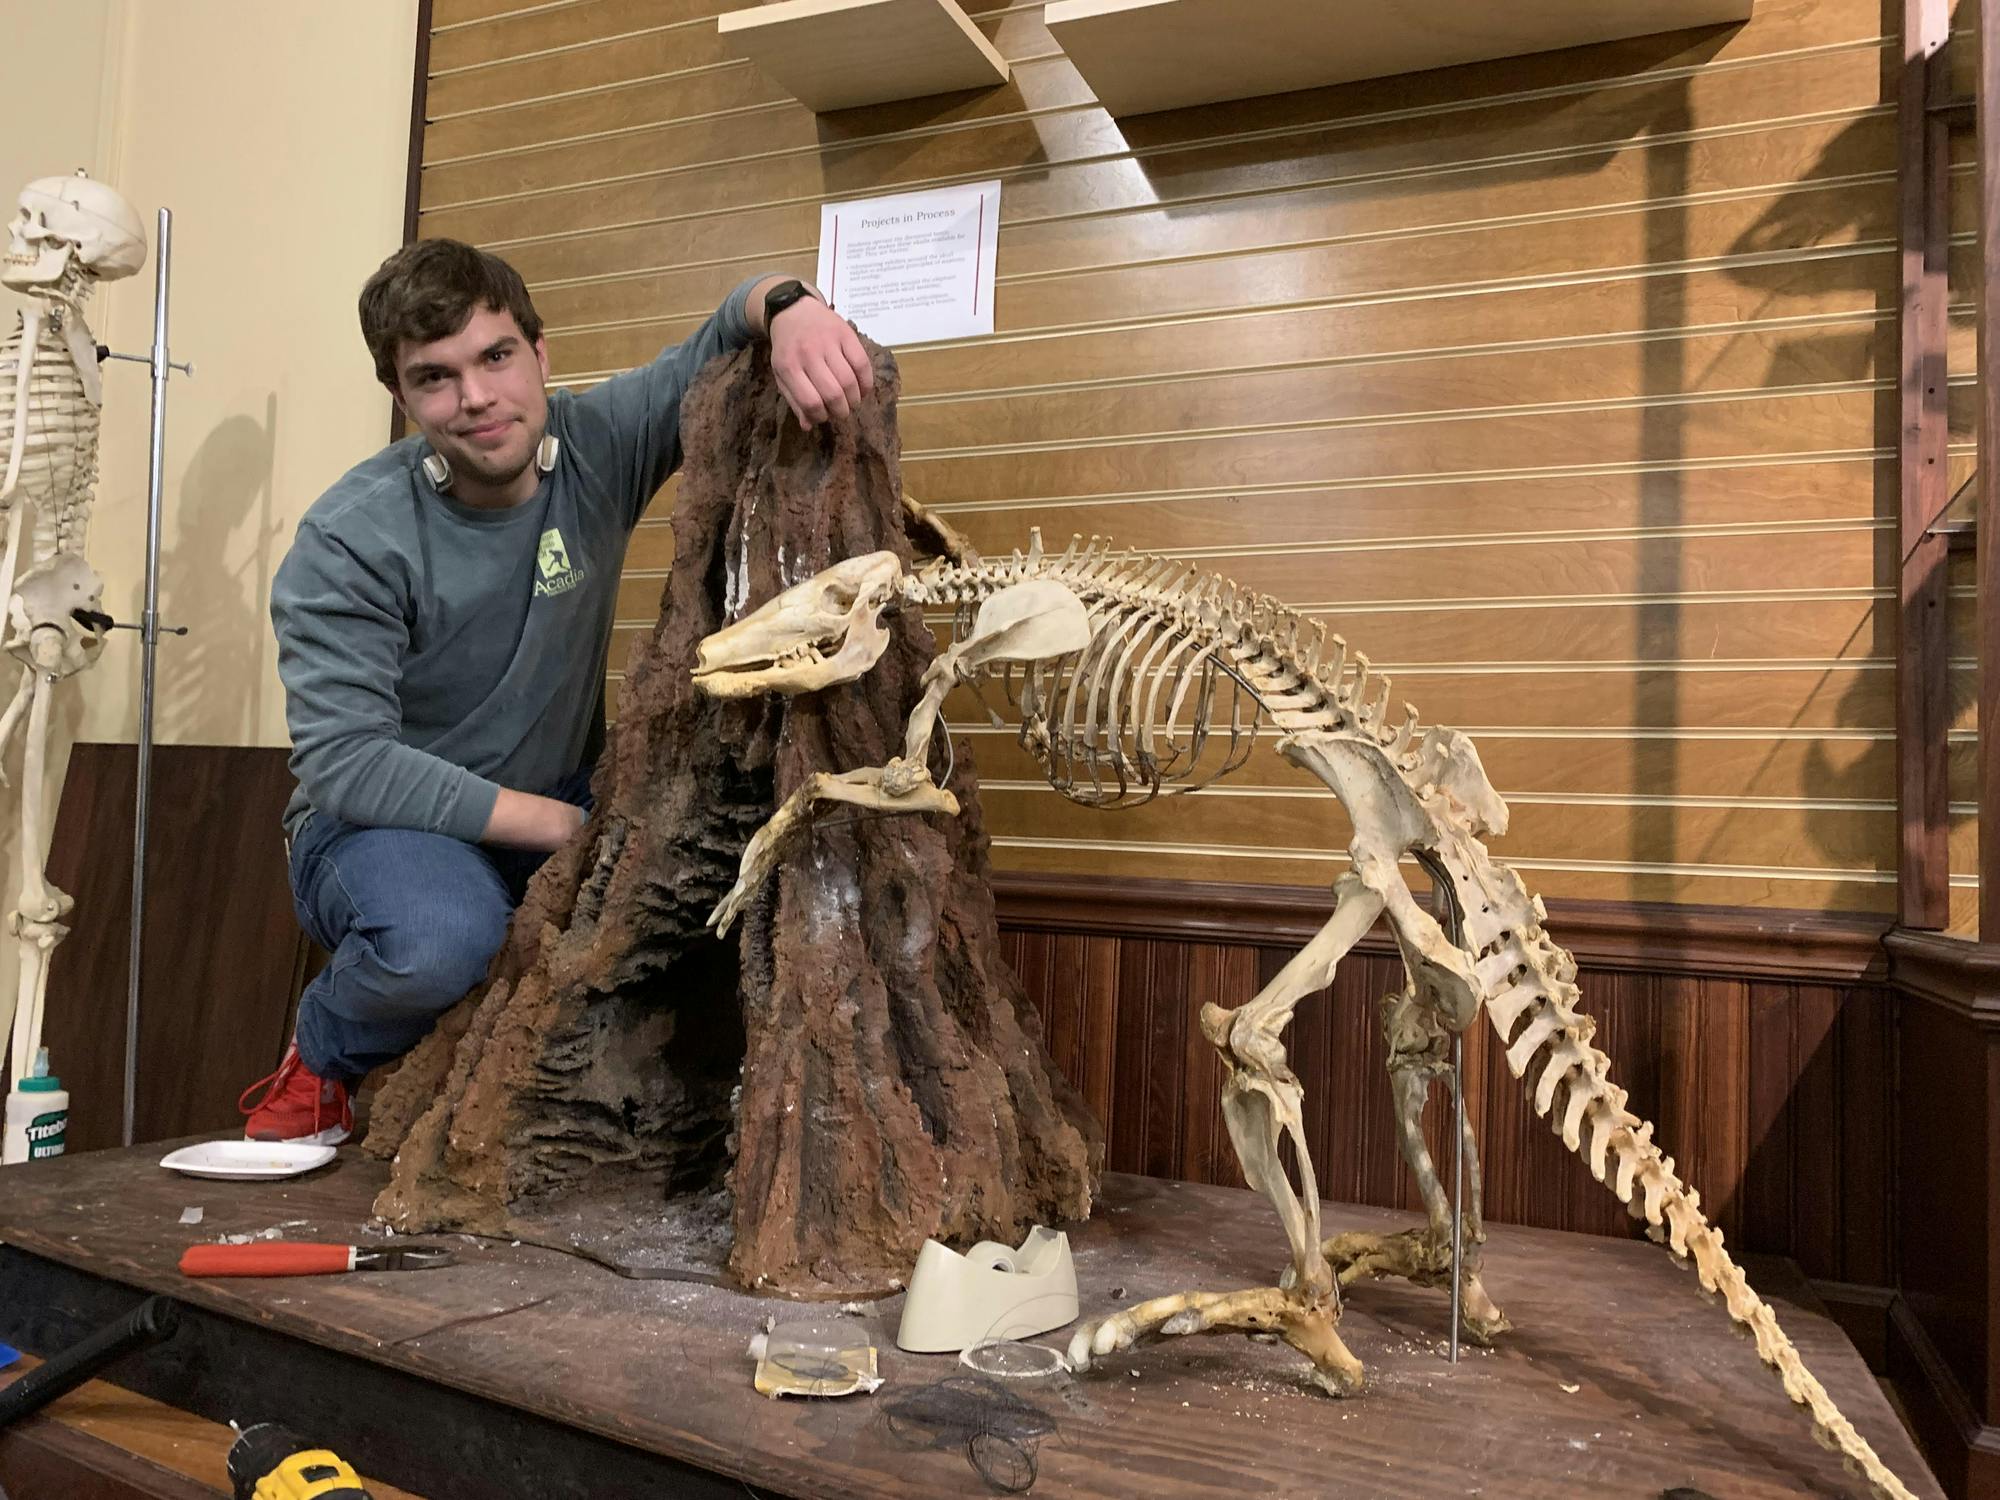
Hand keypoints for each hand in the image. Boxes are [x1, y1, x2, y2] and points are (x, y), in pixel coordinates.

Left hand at [769, 296, 873, 428]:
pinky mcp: (846, 333)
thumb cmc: (787, 347)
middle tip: (842, 412)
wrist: (793, 310)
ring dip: (855, 399)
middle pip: (833, 393)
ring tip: (853, 402)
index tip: (824, 416)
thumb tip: (809, 426)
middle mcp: (808, 354)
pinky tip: (863, 389)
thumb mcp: (782, 373)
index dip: (821, 416)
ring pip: (849, 380)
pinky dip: (866, 382)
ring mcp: (828, 342)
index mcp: (789, 367)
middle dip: (841, 411)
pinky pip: (862, 363)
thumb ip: (794, 400)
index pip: (810, 402)